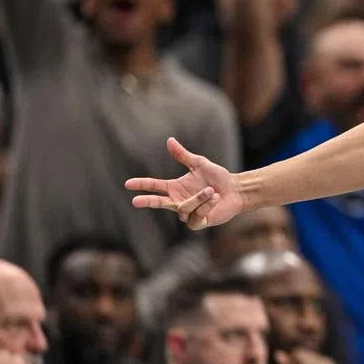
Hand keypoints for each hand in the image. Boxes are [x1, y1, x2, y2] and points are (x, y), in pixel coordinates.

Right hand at [125, 137, 242, 229]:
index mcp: (175, 188)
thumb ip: (183, 155)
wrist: (235, 190)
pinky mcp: (198, 222)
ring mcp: (188, 214)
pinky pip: (196, 216)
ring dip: (199, 198)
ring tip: (211, 190)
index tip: (128, 183)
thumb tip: (169, 140)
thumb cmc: (218, 177)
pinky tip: (214, 199)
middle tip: (135, 201)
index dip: (142, 184)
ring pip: (184, 208)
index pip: (155, 186)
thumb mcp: (199, 164)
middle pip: (159, 203)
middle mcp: (179, 201)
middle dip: (148, 202)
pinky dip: (206, 206)